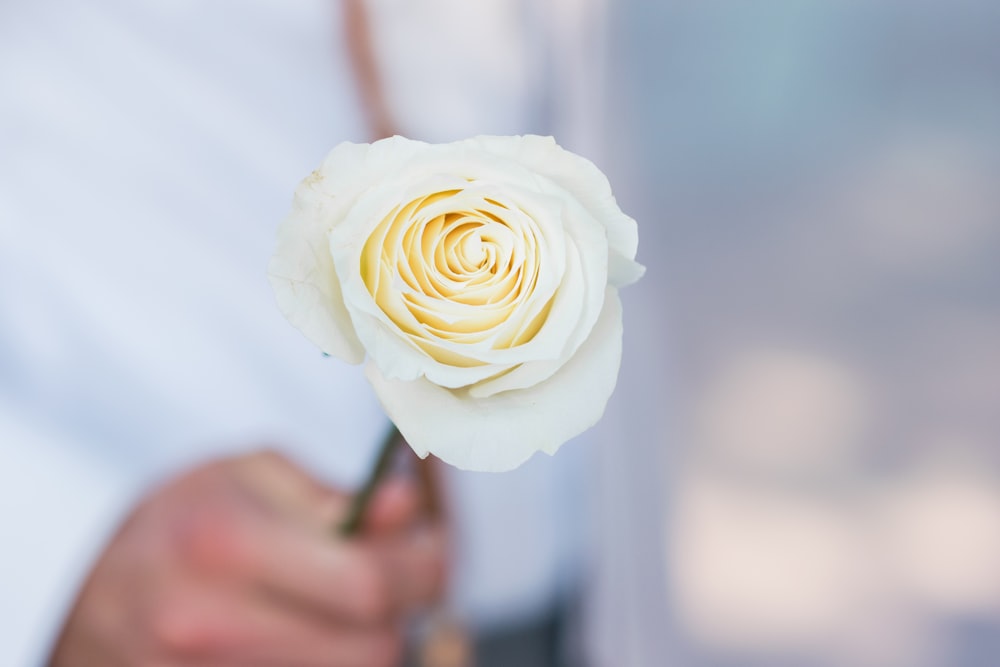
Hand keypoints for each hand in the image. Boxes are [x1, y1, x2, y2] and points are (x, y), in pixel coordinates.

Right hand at [49, 450, 445, 666]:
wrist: (93, 596)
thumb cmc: (179, 521)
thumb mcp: (247, 475)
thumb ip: (331, 494)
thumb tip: (407, 508)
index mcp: (222, 544)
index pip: (366, 584)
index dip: (424, 568)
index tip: (436, 549)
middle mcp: (209, 623)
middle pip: (370, 649)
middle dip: (406, 611)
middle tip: (405, 577)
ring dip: (373, 643)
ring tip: (356, 604)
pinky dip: (336, 663)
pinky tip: (324, 635)